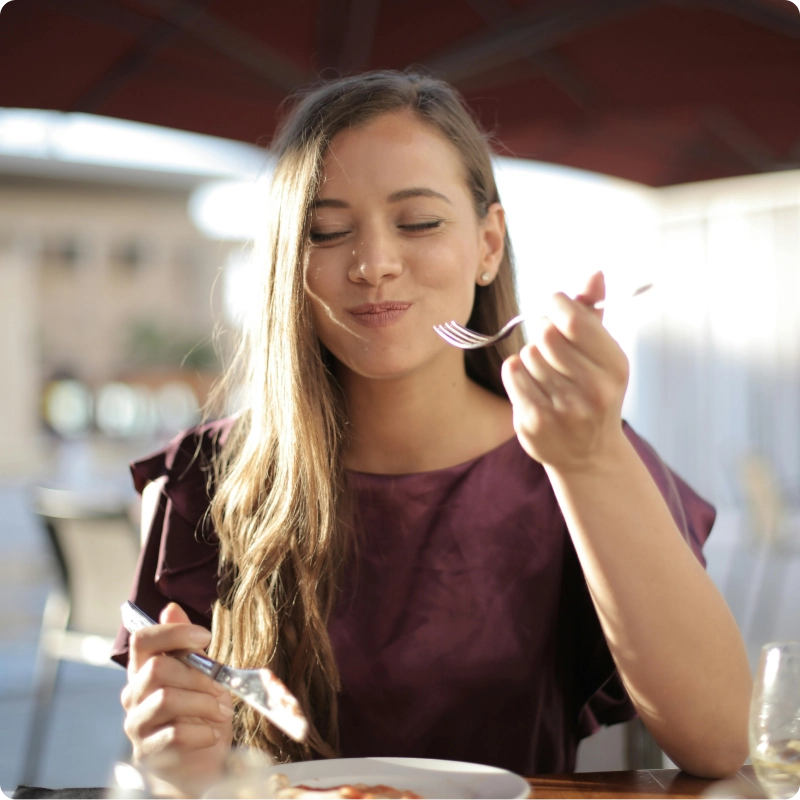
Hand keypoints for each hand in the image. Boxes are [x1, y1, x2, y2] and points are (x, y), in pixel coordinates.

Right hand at [121, 602, 233, 797]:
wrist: (199, 764)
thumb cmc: (200, 714)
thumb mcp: (201, 675)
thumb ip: (186, 646)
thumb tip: (171, 608)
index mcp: (145, 670)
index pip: (143, 640)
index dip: (173, 633)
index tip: (205, 637)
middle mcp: (134, 694)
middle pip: (157, 668)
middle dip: (198, 675)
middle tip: (221, 688)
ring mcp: (137, 724)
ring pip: (165, 699)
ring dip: (202, 703)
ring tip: (221, 711)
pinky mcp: (146, 752)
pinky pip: (173, 734)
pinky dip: (201, 732)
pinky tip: (213, 734)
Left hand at [501, 271, 629, 471]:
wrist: (588, 455)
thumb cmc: (593, 392)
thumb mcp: (603, 354)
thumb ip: (593, 313)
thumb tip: (594, 273)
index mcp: (615, 366)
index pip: (573, 319)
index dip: (556, 304)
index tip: (554, 305)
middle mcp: (594, 389)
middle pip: (545, 335)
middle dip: (542, 332)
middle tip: (549, 344)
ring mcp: (564, 409)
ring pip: (527, 354)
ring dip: (531, 357)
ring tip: (547, 374)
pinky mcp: (535, 421)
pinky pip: (513, 373)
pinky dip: (516, 373)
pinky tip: (532, 385)